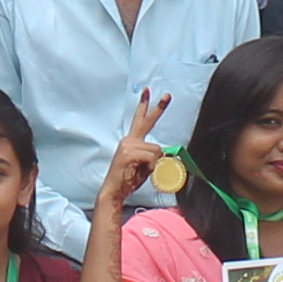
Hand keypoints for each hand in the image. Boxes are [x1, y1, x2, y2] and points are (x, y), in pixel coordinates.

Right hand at [95, 90, 165, 218]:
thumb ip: (153, 156)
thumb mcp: (145, 165)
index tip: (148, 91)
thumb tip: (166, 153)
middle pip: (147, 121)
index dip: (145, 105)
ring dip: (155, 162)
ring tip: (142, 170)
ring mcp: (127, 145)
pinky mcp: (128, 153)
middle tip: (168, 95)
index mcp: (132, 141)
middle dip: (159, 107)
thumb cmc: (129, 179)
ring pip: (156, 150)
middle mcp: (129, 140)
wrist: (114, 190)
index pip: (140, 120)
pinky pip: (152, 157)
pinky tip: (139, 170)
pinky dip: (151, 166)